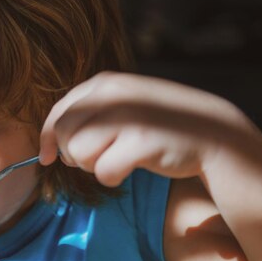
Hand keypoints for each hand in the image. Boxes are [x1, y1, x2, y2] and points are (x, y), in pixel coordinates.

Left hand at [39, 71, 255, 185]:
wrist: (214, 134)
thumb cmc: (159, 125)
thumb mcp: (123, 106)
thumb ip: (88, 115)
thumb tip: (49, 147)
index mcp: (104, 83)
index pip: (59, 112)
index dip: (47, 138)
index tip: (47, 157)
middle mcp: (113, 95)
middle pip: (64, 135)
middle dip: (73, 154)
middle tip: (97, 158)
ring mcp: (128, 116)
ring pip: (79, 154)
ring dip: (93, 166)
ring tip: (117, 159)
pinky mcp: (141, 141)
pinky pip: (103, 172)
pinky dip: (112, 177)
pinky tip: (131, 168)